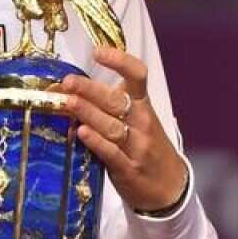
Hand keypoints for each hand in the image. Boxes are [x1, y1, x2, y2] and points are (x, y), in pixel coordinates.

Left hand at [59, 46, 188, 211]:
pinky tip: (81, 132)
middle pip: (116, 101)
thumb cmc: (146, 146)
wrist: (169, 186)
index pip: (137, 76)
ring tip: (68, 102)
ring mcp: (137, 146)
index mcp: (144, 105)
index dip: (120, 61)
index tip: (98, 52)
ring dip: (88, 113)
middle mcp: (142, 122)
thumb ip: (111, 105)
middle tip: (68, 81)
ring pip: (111, 126)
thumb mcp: (137, 120)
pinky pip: (111, 153)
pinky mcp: (128, 169)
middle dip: (90, 90)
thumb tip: (72, 89)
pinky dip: (96, 142)